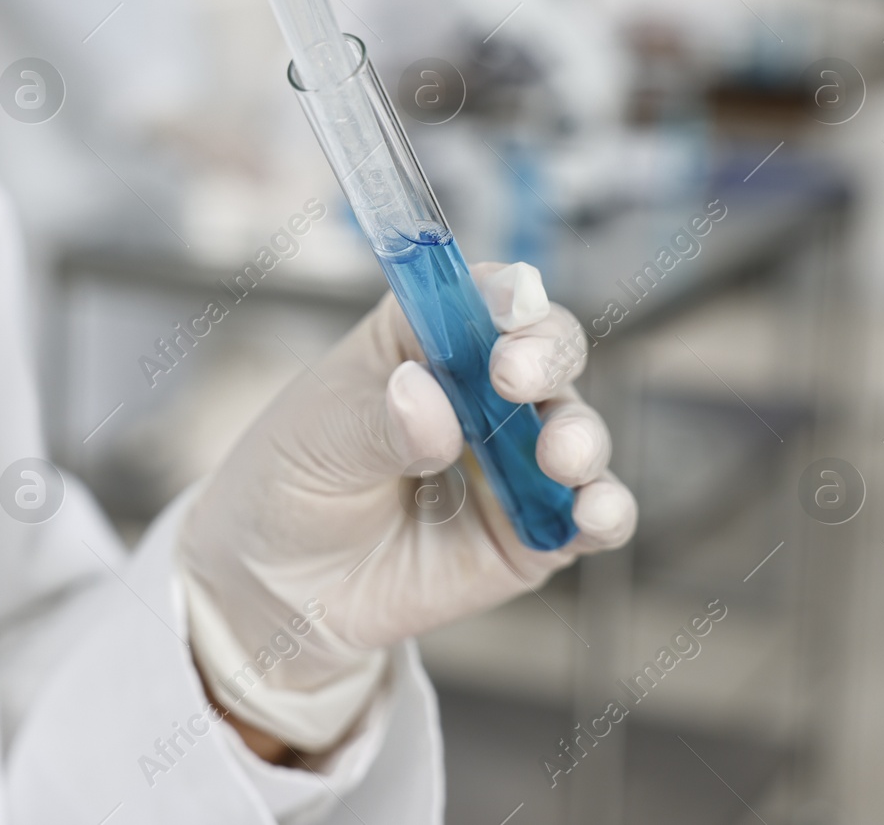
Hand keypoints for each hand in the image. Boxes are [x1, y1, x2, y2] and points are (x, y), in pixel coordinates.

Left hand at [177, 262, 635, 754]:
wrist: (279, 589)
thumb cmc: (292, 484)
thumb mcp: (318, 440)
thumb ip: (380, 422)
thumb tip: (428, 402)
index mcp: (425, 339)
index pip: (481, 296)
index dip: (503, 293)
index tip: (507, 306)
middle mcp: (485, 390)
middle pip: (547, 350)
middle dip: (546, 355)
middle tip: (516, 378)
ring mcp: (516, 460)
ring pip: (578, 430)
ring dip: (579, 435)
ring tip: (556, 456)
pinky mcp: (536, 532)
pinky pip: (592, 515)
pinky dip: (605, 510)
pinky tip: (591, 514)